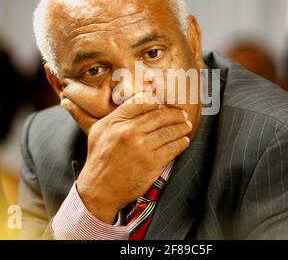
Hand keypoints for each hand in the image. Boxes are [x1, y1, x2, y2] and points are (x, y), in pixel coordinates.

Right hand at [61, 92, 191, 223]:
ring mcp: (142, 147)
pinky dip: (181, 143)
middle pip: (160, 115)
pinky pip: (173, 148)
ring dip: (181, 127)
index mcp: (116, 121)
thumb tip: (138, 101)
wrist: (99, 189)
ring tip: (186, 125)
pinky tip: (184, 140)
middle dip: (175, 113)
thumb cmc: (99, 158)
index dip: (159, 100)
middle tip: (182, 114)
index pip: (144, 101)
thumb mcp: (100, 130)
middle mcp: (129, 131)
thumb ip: (118, 114)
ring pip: (169, 131)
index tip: (166, 102)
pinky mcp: (152, 163)